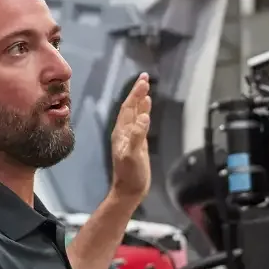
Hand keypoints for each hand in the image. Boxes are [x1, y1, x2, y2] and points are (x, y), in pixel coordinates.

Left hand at [109, 73, 152, 203]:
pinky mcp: (138, 143)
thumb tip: (144, 117)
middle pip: (130, 107)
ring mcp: (130, 137)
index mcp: (121, 132)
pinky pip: (140, 123)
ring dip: (140, 100)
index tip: (143, 80)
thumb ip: (137, 136)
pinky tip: (147, 109)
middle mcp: (124, 131)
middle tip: (145, 77)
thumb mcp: (133, 155)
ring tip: (146, 87)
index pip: (128, 107)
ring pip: (135, 113)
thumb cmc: (131, 174)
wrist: (130, 190)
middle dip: (137, 92)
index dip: (136, 93)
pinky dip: (144, 113)